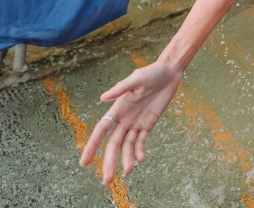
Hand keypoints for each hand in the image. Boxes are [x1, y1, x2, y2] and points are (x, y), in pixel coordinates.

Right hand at [79, 60, 182, 183]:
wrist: (168, 73)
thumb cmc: (151, 72)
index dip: (91, 146)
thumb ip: (121, 88)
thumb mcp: (136, 78)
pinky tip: (140, 159)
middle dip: (109, 161)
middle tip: (106, 181)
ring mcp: (136, 122)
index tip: (84, 163)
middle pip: (113, 144)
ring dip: (126, 159)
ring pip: (127, 146)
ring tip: (128, 171)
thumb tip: (103, 99)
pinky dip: (139, 151)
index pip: (101, 131)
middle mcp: (124, 118)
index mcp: (117, 108)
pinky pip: (141, 140)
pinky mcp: (148, 124)